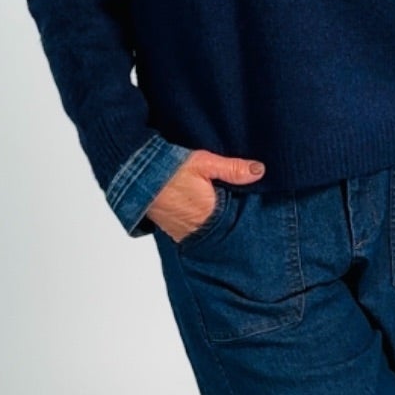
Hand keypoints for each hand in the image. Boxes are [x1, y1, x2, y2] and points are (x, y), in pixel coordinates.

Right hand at [146, 149, 265, 242]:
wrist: (134, 175)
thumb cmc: (169, 168)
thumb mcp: (204, 162)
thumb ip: (232, 169)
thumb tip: (260, 170)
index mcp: (210, 213)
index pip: (236, 219)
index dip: (243, 212)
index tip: (251, 205)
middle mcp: (197, 228)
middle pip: (222, 228)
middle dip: (230, 220)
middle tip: (235, 206)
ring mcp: (182, 232)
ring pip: (207, 231)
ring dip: (212, 222)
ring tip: (218, 209)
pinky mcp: (171, 231)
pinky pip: (191, 232)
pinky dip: (198, 224)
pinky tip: (201, 213)